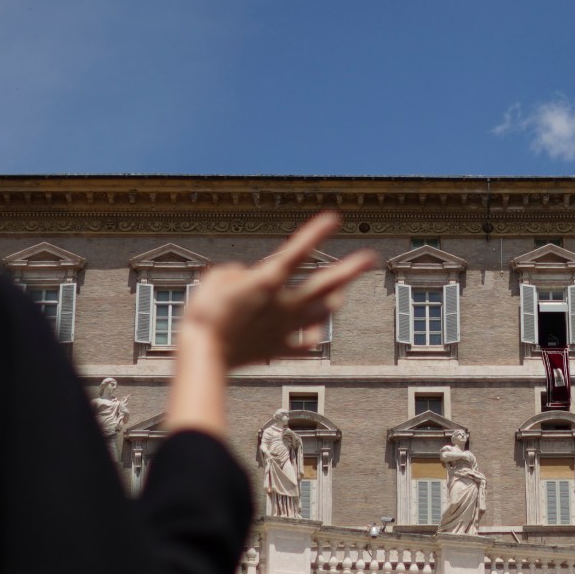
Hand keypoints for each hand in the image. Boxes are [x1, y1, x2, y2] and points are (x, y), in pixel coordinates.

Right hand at [162, 210, 375, 441]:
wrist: (204, 354)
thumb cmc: (204, 313)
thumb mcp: (215, 279)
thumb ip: (237, 274)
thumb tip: (246, 279)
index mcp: (268, 282)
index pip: (297, 252)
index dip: (316, 233)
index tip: (335, 218)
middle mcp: (284, 304)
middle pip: (324, 285)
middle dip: (350, 270)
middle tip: (370, 257)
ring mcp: (284, 328)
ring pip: (321, 315)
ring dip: (332, 304)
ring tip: (340, 296)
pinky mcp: (277, 349)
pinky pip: (303, 345)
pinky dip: (310, 339)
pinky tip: (315, 337)